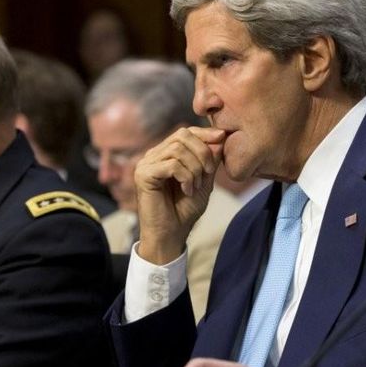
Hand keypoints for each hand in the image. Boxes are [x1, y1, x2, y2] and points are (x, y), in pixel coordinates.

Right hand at [134, 127, 224, 262]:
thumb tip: (219, 137)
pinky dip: (186, 177)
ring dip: (195, 169)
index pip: (185, 132)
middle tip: (208, 173)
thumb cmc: (185, 210)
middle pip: (182, 135)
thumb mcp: (204, 181)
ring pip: (178, 150)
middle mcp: (154, 155)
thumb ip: (210, 160)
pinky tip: (187, 190)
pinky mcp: (143, 175)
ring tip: (195, 186)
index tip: (222, 137)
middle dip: (202, 153)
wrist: (171, 234)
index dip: (205, 133)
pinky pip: (171, 165)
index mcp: (166, 154)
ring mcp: (146, 164)